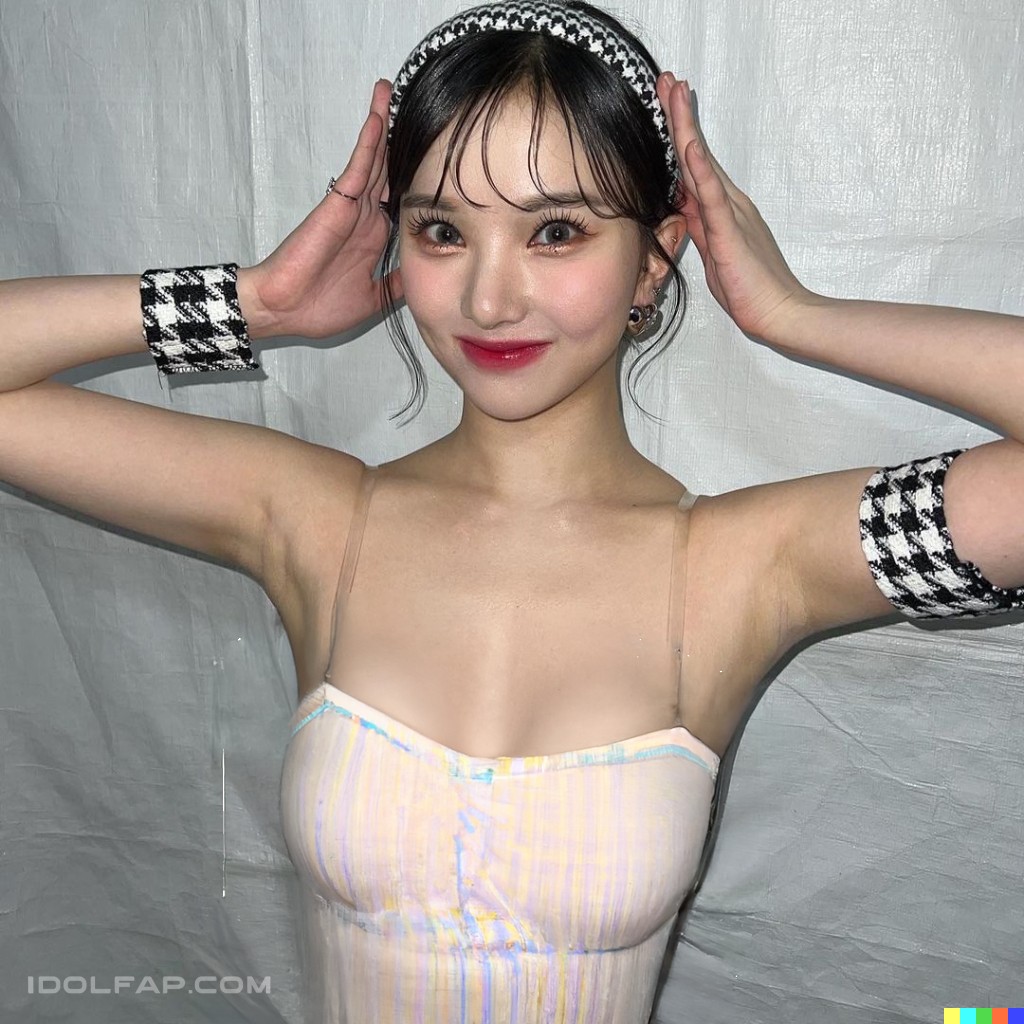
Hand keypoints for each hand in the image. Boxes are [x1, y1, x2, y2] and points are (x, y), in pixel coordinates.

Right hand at [240, 79, 401, 339]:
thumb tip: (425, 272)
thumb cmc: (319, 307)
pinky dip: (369, 142)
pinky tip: (379, 117)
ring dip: (382, 126)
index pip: (398, 197)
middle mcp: (364, 217)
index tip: (434, 154)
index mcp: (374, 237)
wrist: (285, 312)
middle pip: (387, 169)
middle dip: (398, 139)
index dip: (414, 175)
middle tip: (417, 106)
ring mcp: (351, 207)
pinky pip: (357, 167)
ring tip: (391, 91)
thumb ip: (398, 281)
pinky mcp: (336, 203)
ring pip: (373, 159)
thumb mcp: (375, 297)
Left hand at [656, 73, 814, 344]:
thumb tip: (683, 207)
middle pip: (697, 152)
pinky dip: (699, 168)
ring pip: (702, 162)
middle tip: (666, 79)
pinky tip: (688, 144)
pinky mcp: (729, 230)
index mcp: (721, 208)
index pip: (695, 165)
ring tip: (674, 93)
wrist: (779, 312)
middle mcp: (728, 201)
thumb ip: (700, 225)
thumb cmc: (749, 289)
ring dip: (685, 127)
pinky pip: (711, 195)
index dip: (679, 134)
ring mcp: (730, 212)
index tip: (667, 103)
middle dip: (680, 115)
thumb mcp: (714, 252)